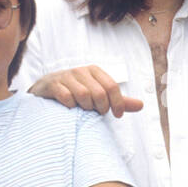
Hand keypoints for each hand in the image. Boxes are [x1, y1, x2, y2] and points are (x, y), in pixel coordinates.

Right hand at [27, 66, 143, 117]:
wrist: (46, 89)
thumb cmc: (76, 92)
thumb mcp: (98, 94)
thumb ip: (119, 101)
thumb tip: (141, 105)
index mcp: (95, 71)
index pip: (112, 87)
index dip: (117, 103)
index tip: (117, 115)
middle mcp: (81, 71)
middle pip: (99, 93)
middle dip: (100, 108)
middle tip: (97, 113)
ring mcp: (66, 76)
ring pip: (83, 95)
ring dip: (85, 107)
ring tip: (83, 109)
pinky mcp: (53, 84)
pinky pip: (66, 97)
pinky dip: (70, 106)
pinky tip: (69, 108)